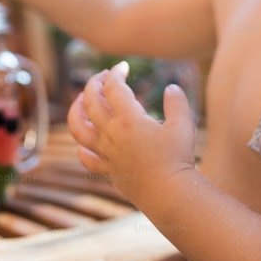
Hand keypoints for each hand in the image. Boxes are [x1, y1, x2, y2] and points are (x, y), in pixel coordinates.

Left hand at [67, 62, 196, 205]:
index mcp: (129, 119)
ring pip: (78, 129)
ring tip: (80, 101)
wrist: (169, 194)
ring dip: (76, 111)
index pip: (113, 87)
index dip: (116, 73)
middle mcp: (112, 134)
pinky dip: (82, 149)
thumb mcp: (184, 125)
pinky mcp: (108, 170)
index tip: (122, 67)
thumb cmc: (178, 158)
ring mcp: (107, 153)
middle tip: (102, 77)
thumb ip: (177, 102)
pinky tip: (84, 145)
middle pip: (90, 102)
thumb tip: (171, 88)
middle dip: (94, 84)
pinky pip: (87, 159)